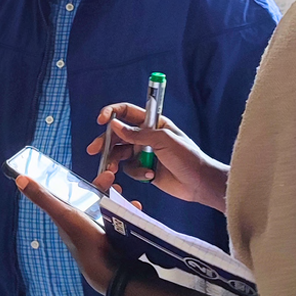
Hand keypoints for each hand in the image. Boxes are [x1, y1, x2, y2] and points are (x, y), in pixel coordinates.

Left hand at [15, 175, 138, 293]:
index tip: (97, 174)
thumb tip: (20, 180)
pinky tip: (136, 211)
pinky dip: (130, 216)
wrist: (115, 272)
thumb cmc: (87, 244)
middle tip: (115, 183)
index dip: (83, 183)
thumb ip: (43, 198)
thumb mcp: (64, 215)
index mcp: (69, 220)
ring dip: (118, 203)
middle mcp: (83, 227)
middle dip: (104, 190)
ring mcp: (100, 235)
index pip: (73, 195)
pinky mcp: (116, 242)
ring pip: (109, 212)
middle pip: (93, 202)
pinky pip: (123, 225)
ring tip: (127, 199)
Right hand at [87, 103, 229, 212]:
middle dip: (105, 141)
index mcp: (151, 122)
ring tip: (113, 169)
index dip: (112, 113)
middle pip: (118, 134)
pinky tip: (149, 175)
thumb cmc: (188, 157)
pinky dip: (136, 172)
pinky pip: (130, 168)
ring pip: (120, 153)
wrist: (200, 183)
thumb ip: (137, 133)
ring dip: (115, 160)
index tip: (101, 120)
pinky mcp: (144, 168)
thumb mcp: (163, 140)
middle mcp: (145, 136)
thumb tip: (114, 125)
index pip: (126, 112)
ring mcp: (144, 152)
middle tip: (95, 150)